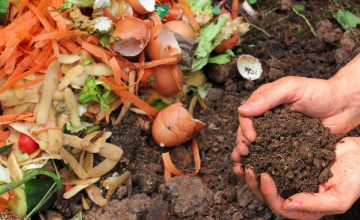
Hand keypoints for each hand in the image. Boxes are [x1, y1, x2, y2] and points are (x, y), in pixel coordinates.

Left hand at [233, 137, 359, 218]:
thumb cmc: (355, 177)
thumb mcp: (340, 196)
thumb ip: (315, 205)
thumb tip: (286, 204)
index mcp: (305, 208)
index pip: (279, 206)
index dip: (268, 193)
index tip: (263, 175)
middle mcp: (294, 194)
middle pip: (266, 195)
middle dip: (253, 183)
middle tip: (247, 167)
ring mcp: (290, 178)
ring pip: (263, 180)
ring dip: (250, 172)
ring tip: (241, 160)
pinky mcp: (288, 163)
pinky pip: (269, 163)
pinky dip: (258, 158)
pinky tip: (251, 150)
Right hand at [235, 54, 359, 155]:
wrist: (344, 106)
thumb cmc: (320, 92)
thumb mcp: (292, 88)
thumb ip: (268, 97)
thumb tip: (242, 110)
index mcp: (265, 103)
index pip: (246, 116)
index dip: (244, 127)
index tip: (251, 138)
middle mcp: (268, 118)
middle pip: (248, 132)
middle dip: (243, 143)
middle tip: (244, 154)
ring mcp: (277, 133)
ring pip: (258, 144)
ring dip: (250, 155)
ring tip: (246, 165)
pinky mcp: (288, 145)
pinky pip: (274, 153)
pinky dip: (266, 161)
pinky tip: (261, 169)